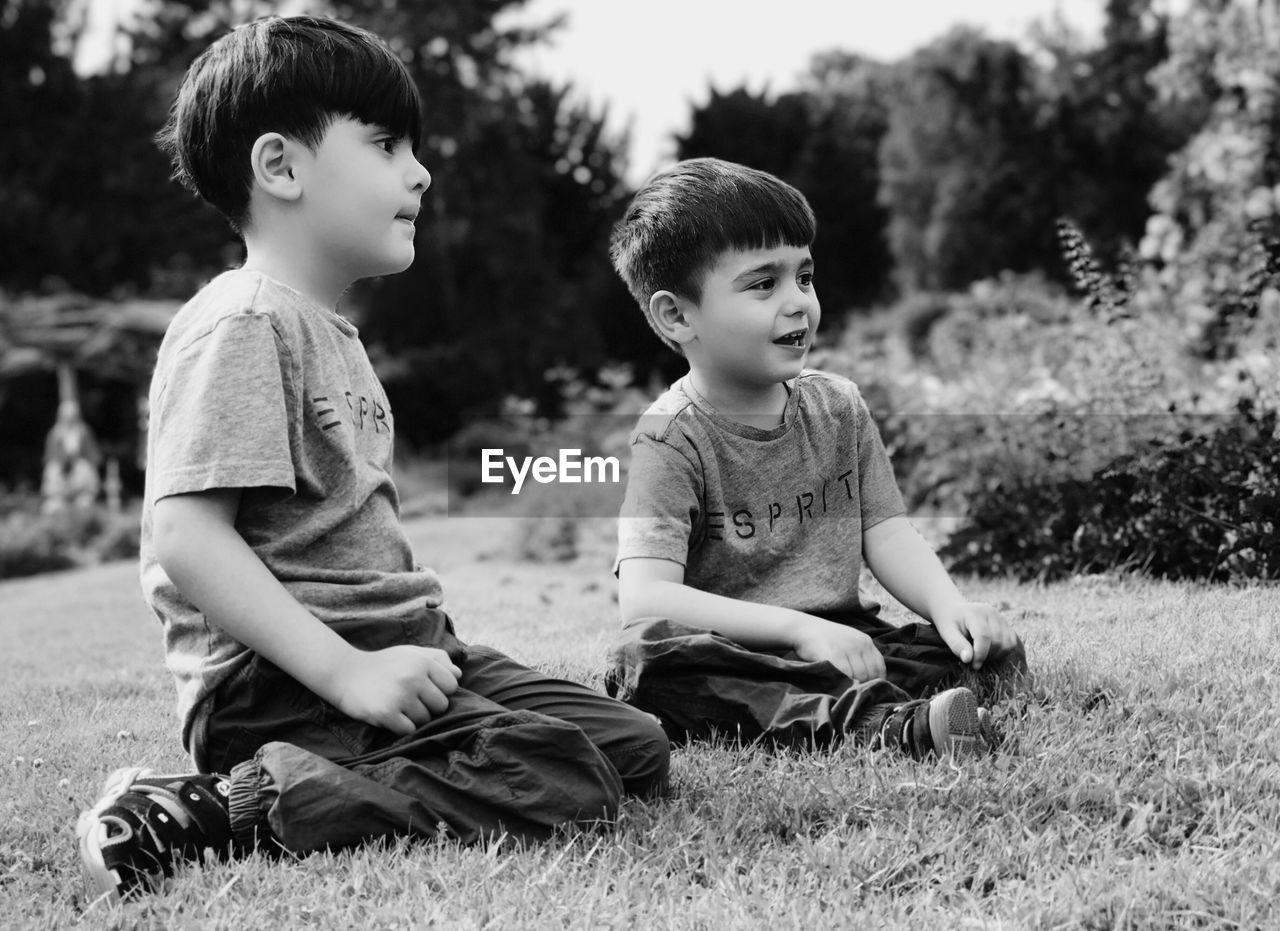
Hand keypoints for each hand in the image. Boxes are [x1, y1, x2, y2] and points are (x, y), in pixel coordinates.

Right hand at [328, 645, 461, 734]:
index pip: (452, 686)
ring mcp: (400, 696)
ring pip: (425, 720)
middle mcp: (414, 677)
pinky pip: (408, 730)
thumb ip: (437, 659)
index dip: (441, 691)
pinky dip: (402, 727)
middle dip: (429, 707)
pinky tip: (391, 716)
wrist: (345, 673)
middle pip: (441, 706)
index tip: (426, 690)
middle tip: (411, 701)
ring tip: (398, 706)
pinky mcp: (386, 714)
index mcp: (422, 662)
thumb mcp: (410, 652)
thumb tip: (459, 675)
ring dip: (414, 718)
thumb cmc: (383, 664)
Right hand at [792, 615, 885, 682]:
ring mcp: (847, 649)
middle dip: (865, 686)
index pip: (880, 667)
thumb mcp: (847, 642)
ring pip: (859, 676)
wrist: (802, 628)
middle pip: (871, 674)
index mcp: (865, 641)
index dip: (877, 681)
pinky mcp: (834, 654)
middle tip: (855, 694)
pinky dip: (844, 684)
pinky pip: (846, 675)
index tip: (868, 689)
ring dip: (854, 687)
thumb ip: (859, 656)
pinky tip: (838, 687)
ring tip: (846, 691)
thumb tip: (868, 680)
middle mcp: (860, 644)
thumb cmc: (824, 639)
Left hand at [931, 602, 1018, 669]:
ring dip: (996, 655)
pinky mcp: (1007, 624)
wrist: (956, 612)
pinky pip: (1012, 643)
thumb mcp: (947, 633)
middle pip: (997, 641)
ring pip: (1008, 644)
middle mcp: (991, 613)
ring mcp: (1001, 618)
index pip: (983, 636)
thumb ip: (957, 645)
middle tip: (975, 659)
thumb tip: (968, 659)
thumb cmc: (950, 623)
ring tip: (982, 654)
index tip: (974, 665)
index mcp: (975, 613)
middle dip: (987, 656)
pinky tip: (990, 651)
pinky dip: (1003, 651)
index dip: (980, 654)